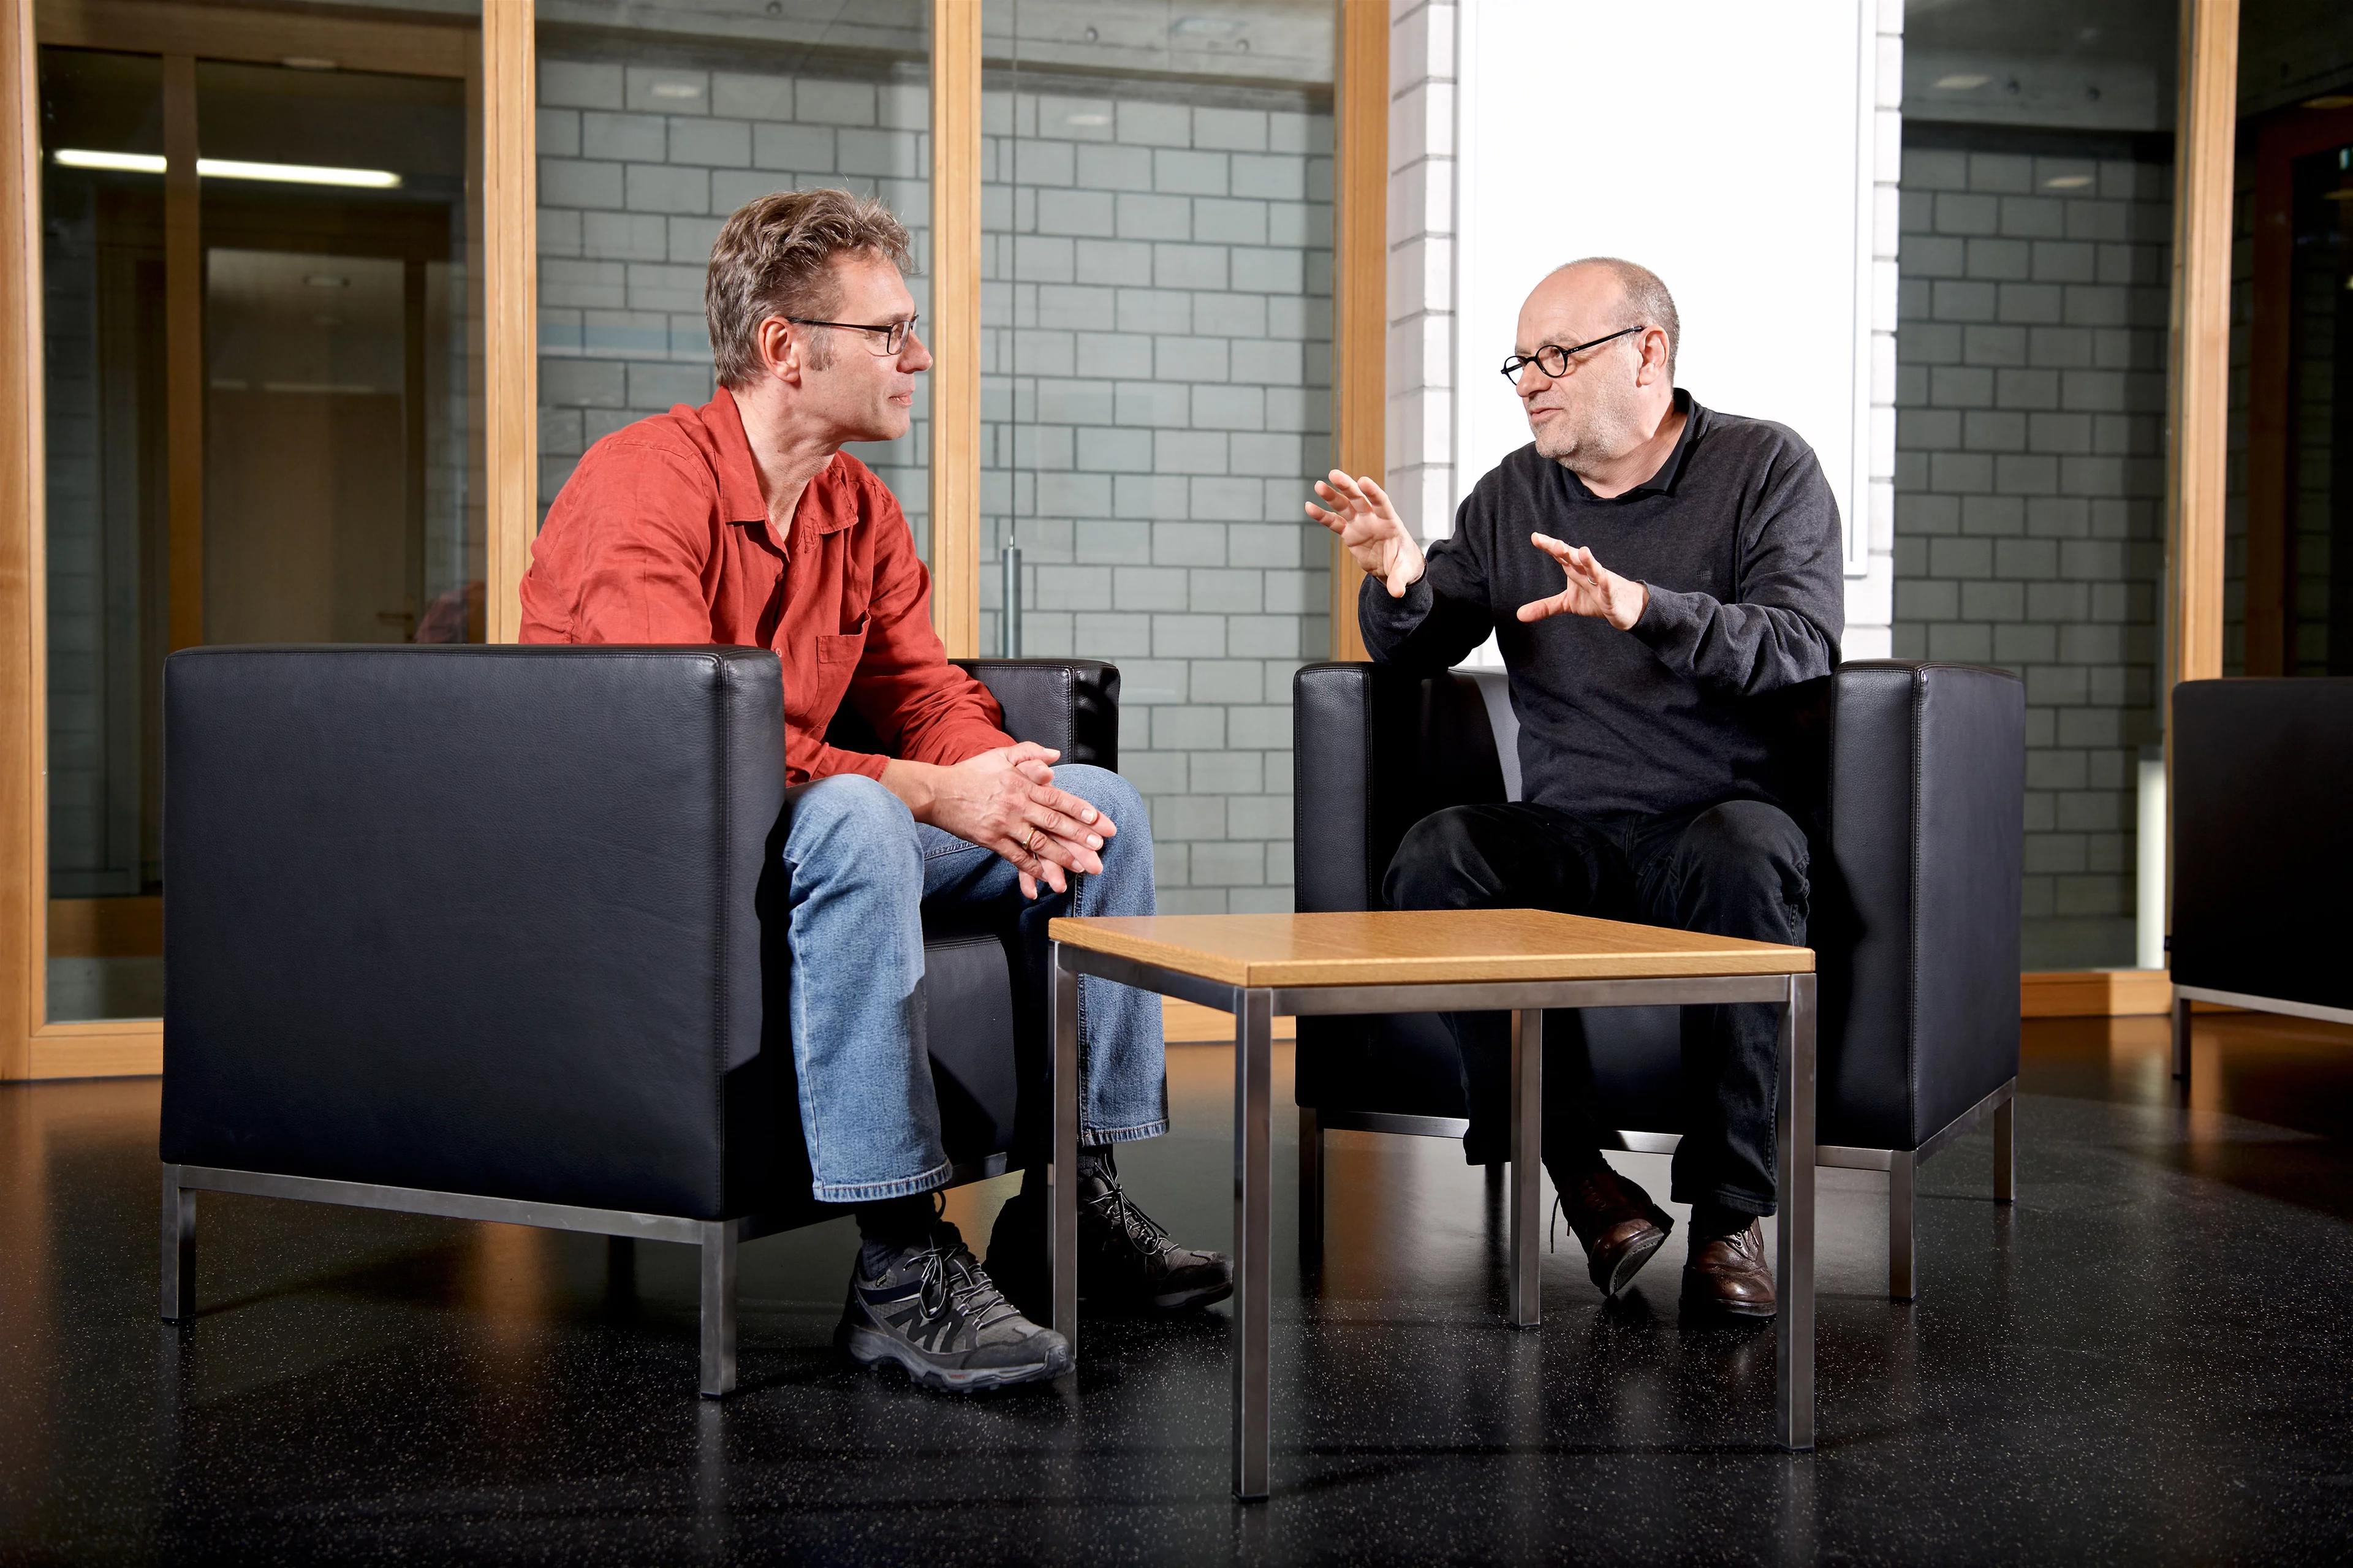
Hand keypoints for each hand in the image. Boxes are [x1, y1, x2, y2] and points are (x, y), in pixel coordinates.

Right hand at [885, 743, 1115, 898]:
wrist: (938, 791)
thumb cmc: (971, 773)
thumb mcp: (1000, 755)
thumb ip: (1029, 753)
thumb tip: (1055, 756)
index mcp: (1022, 783)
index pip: (1058, 798)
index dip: (1081, 810)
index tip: (1099, 821)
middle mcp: (1017, 804)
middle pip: (1054, 821)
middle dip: (1080, 836)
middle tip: (1100, 848)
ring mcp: (1004, 824)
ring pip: (1039, 842)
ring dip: (1062, 856)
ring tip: (1081, 867)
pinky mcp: (990, 840)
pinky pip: (1016, 857)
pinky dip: (1033, 869)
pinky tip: (1047, 878)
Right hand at [1305, 471, 1423, 597]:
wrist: (1395, 565)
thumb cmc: (1403, 563)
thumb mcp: (1404, 572)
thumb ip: (1399, 580)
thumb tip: (1397, 593)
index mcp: (1390, 522)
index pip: (1381, 503)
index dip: (1373, 492)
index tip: (1363, 481)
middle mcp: (1373, 519)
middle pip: (1359, 499)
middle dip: (1347, 487)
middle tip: (1334, 474)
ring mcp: (1360, 524)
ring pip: (1344, 506)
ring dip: (1332, 496)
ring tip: (1318, 485)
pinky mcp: (1349, 533)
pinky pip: (1334, 522)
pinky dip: (1322, 515)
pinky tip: (1309, 507)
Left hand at [1516, 533, 1648, 629]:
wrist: (1626, 606)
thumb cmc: (1595, 599)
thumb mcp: (1567, 603)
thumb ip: (1545, 606)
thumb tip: (1519, 615)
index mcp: (1576, 571)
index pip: (1562, 556)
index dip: (1550, 546)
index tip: (1535, 537)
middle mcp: (1588, 573)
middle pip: (1577, 559)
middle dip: (1567, 551)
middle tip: (1556, 544)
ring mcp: (1602, 583)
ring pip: (1596, 570)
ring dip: (1590, 561)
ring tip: (1583, 551)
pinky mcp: (1613, 597)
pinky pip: (1610, 590)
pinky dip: (1608, 585)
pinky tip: (1605, 579)